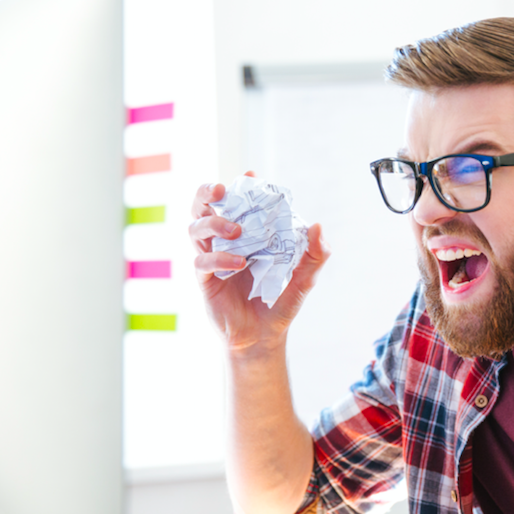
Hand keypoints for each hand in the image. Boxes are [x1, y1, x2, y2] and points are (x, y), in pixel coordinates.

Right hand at [189, 171, 329, 351]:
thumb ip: (315, 255)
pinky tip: (238, 264)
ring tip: (236, 231)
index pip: (237, 203)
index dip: (241, 186)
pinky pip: (202, 261)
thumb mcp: (304, 280)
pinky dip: (218, 258)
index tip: (251, 175)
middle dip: (208, 193)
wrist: (263, 338)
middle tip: (222, 191)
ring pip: (196, 228)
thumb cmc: (279, 305)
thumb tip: (317, 226)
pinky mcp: (205, 280)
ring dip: (214, 223)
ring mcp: (213, 259)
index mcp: (247, 235)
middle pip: (203, 208)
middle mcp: (226, 243)